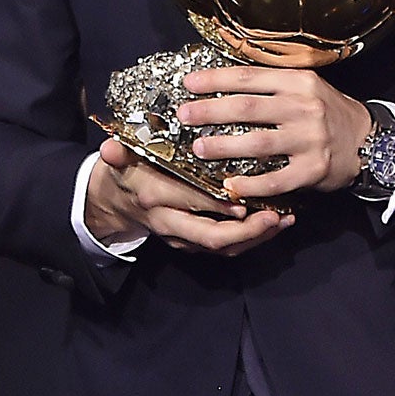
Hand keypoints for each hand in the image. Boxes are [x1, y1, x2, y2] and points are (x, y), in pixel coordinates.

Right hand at [84, 139, 290, 256]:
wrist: (113, 205)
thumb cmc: (125, 173)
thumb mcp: (117, 161)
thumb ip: (116, 153)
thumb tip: (110, 148)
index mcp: (155, 199)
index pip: (188, 202)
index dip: (215, 204)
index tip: (243, 198)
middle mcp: (170, 223)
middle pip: (211, 236)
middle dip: (247, 231)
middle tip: (275, 216)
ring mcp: (183, 238)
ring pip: (223, 247)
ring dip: (256, 238)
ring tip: (284, 220)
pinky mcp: (194, 244)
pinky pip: (225, 247)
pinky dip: (252, 239)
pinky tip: (275, 223)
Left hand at [179, 64, 372, 200]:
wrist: (368, 141)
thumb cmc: (326, 111)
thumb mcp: (305, 87)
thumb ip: (271, 84)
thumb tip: (222, 82)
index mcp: (298, 82)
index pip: (249, 77)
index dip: (215, 79)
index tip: (189, 83)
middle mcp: (304, 107)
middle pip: (248, 108)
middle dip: (210, 111)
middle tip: (184, 115)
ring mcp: (310, 140)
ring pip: (258, 143)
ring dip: (223, 146)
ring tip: (199, 148)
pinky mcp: (313, 169)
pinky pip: (275, 180)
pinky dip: (250, 184)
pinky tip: (230, 185)